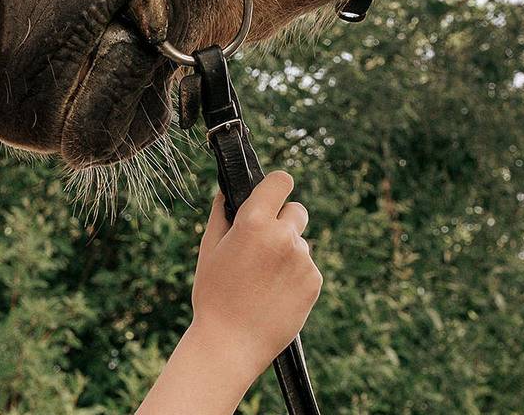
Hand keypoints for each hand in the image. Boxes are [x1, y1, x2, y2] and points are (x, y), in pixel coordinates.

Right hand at [189, 171, 321, 377]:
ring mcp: (302, 259)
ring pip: (300, 243)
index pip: (280, 181)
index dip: (276, 186)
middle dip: (283, 220)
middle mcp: (283, 236)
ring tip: (263, 280)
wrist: (231, 344)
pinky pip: (307, 267)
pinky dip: (295, 276)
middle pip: (297, 210)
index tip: (271, 195)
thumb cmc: (213, 295)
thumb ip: (220, 215)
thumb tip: (226, 192)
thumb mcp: (209, 250)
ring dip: (287, 252)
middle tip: (264, 244)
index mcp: (253, 222)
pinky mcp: (314, 282)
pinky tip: (275, 293)